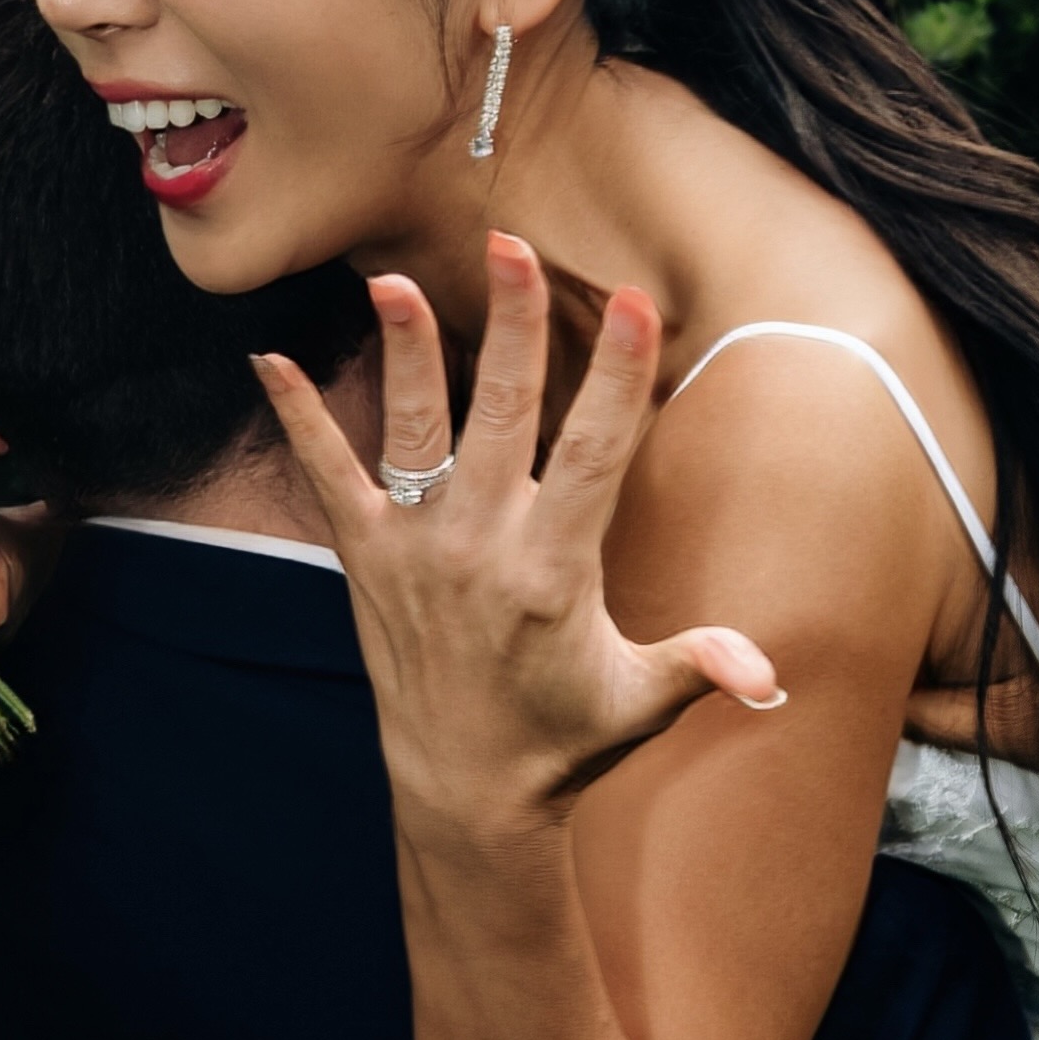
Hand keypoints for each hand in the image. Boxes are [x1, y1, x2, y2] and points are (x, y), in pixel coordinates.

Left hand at [253, 239, 784, 826]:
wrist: (465, 792)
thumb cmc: (564, 739)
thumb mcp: (639, 702)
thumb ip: (701, 666)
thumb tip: (769, 673)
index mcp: (554, 571)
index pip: (594, 452)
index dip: (616, 374)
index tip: (633, 301)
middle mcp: (480, 549)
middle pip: (500, 416)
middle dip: (511, 327)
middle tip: (514, 247)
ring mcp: (415, 552)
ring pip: (411, 434)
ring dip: (403, 354)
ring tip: (391, 281)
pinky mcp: (365, 560)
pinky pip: (326, 478)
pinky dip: (298, 420)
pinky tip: (269, 359)